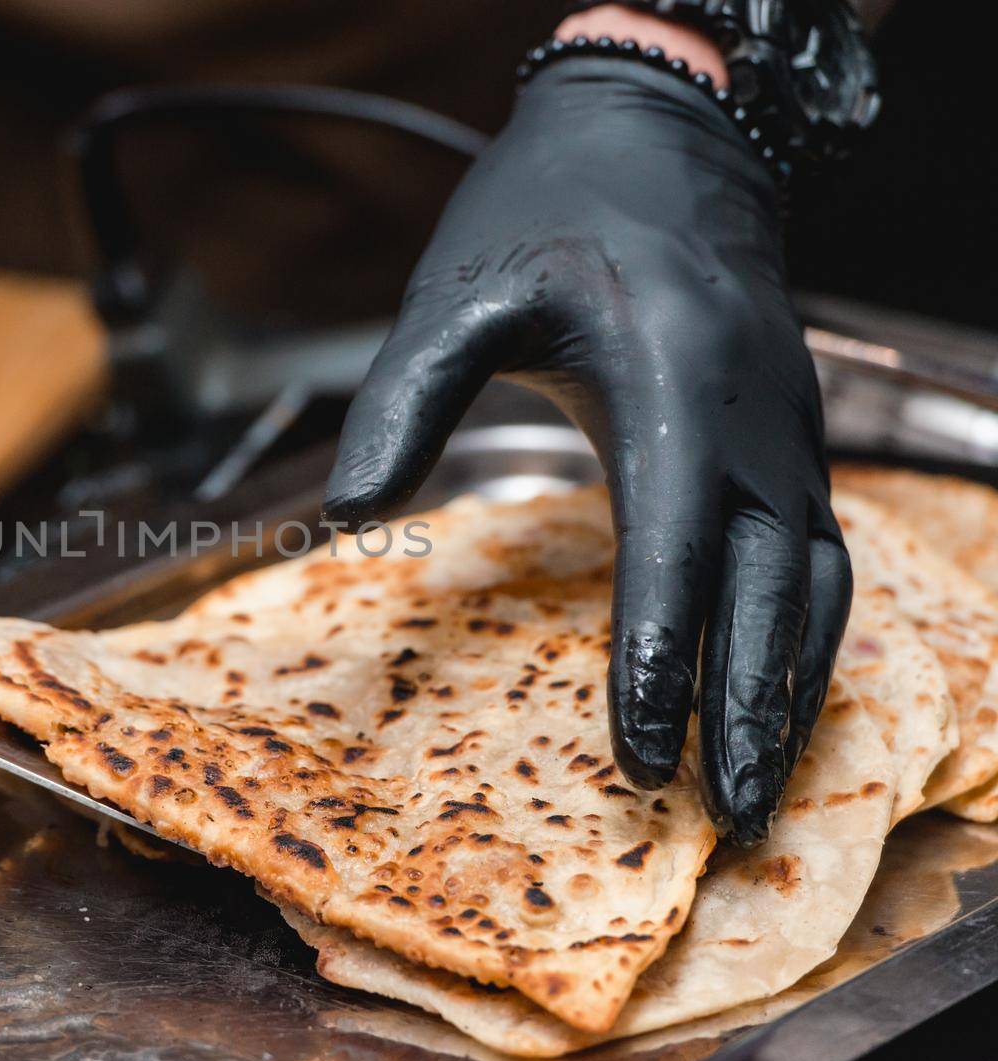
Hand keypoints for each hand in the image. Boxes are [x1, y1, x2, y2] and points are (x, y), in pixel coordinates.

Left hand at [322, 58, 851, 846]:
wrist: (657, 139)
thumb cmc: (549, 214)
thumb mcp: (463, 292)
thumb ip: (405, 399)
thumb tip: (351, 512)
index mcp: (675, 376)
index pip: (673, 541)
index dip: (659, 656)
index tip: (640, 754)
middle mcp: (754, 411)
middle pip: (768, 585)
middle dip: (747, 708)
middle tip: (720, 817)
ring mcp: (787, 423)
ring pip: (811, 580)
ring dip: (790, 688)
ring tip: (755, 787)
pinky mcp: (790, 432)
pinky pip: (813, 550)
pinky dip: (801, 635)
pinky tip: (771, 692)